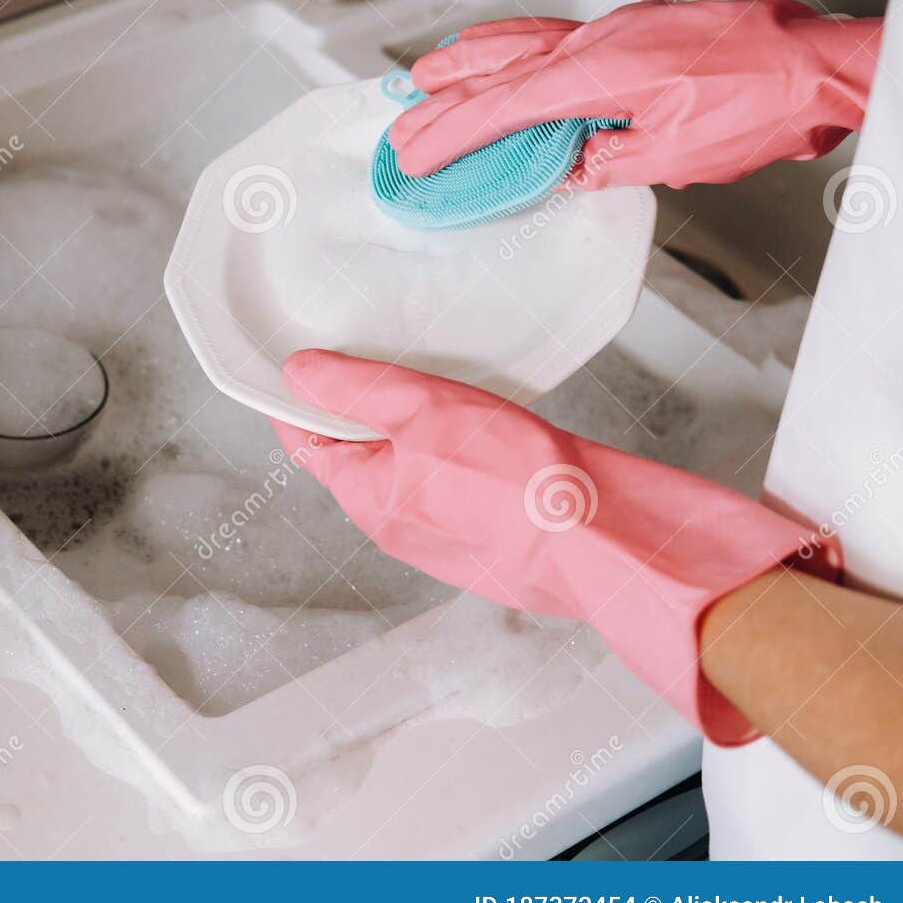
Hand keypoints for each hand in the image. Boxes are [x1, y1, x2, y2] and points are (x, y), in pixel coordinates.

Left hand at [272, 349, 837, 743]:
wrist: (605, 541)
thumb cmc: (515, 481)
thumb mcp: (420, 409)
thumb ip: (353, 389)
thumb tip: (297, 373)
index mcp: (366, 500)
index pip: (305, 445)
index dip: (297, 400)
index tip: (297, 365)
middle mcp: (398, 528)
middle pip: (358, 457)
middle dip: (362, 412)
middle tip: (378, 360)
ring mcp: (446, 539)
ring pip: (414, 472)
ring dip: (419, 433)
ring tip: (442, 389)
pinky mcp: (492, 539)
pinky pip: (461, 490)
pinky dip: (464, 456)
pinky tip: (492, 432)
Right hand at [387, 0, 880, 189]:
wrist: (819, 66)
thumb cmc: (760, 104)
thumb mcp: (672, 157)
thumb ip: (606, 162)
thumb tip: (566, 169)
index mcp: (598, 73)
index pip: (503, 107)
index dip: (452, 133)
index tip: (416, 154)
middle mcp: (597, 42)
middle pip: (500, 71)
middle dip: (444, 100)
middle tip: (403, 124)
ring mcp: (616, 30)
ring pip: (524, 41)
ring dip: (472, 61)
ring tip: (431, 74)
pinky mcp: (636, 30)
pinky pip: (558, 35)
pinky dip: (520, 45)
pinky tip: (511, 54)